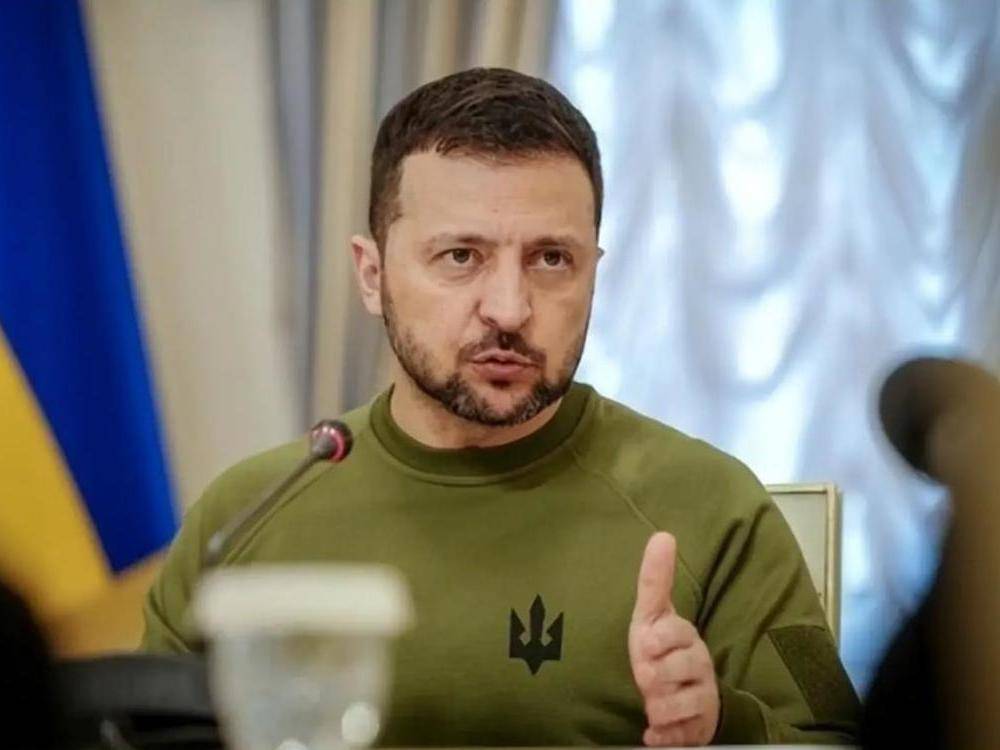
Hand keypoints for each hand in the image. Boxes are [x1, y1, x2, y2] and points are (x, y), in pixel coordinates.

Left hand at [629, 532, 719, 746]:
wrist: (685, 696)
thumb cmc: (662, 649)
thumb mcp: (652, 614)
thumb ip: (655, 579)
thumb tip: (663, 535)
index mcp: (685, 636)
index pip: (677, 631)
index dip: (659, 638)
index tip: (645, 643)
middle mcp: (698, 664)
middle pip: (684, 666)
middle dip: (657, 673)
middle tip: (643, 676)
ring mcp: (701, 697)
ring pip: (685, 703)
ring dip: (661, 707)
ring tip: (650, 706)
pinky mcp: (698, 726)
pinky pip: (683, 735)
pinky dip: (666, 737)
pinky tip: (652, 737)